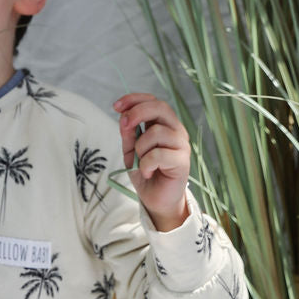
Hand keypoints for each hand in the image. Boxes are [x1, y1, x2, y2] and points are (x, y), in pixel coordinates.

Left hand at [113, 92, 190, 231]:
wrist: (156, 199)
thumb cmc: (146, 172)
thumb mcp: (130, 151)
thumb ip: (128, 134)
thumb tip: (124, 117)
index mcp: (164, 124)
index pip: (152, 101)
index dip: (134, 99)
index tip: (116, 106)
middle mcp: (175, 130)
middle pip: (160, 107)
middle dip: (137, 113)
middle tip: (124, 126)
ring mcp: (181, 144)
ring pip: (156, 132)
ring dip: (140, 147)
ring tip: (140, 161)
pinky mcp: (182, 161)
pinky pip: (158, 154)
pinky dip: (146, 164)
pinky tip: (147, 171)